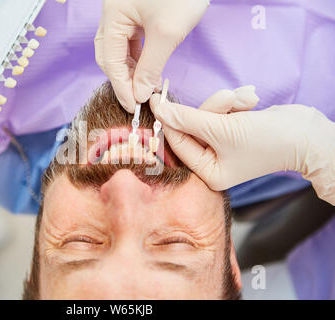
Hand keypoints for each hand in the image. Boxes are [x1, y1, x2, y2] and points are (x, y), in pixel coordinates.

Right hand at [95, 0, 209, 111]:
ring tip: (146, 87)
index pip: (110, 60)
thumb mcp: (167, 33)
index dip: (121, 86)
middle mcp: (112, 14)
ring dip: (131, 70)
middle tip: (138, 99)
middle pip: (109, 55)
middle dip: (122, 79)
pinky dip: (138, 58)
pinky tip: (149, 70)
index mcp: (112, 15)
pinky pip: (130, 41)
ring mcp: (123, 13)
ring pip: (119, 49)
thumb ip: (150, 66)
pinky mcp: (136, 13)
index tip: (133, 106)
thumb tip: (140, 94)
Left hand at [150, 94, 334, 204]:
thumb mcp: (223, 129)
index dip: (169, 120)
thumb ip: (188, 119)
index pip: (179, 143)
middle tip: (227, 98)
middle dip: (211, 109)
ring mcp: (223, 145)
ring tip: (247, 101)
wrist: (308, 134)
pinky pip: (222, 111)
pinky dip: (235, 104)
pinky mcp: (233, 130)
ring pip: (208, 115)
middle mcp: (213, 161)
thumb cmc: (268, 140)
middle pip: (193, 127)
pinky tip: (250, 102)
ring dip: (226, 103)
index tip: (157, 99)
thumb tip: (160, 110)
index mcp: (208, 172)